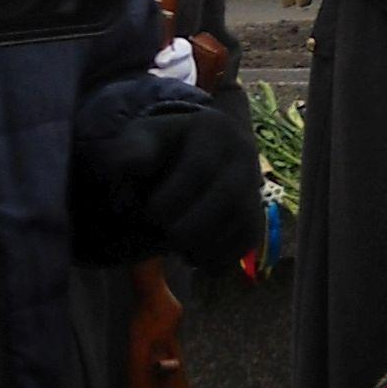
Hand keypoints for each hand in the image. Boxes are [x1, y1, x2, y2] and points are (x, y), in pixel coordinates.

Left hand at [89, 92, 260, 268]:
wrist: (191, 155)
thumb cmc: (161, 149)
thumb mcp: (142, 139)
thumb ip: (132, 149)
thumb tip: (130, 163)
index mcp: (213, 129)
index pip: (202, 166)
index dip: (175, 197)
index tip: (151, 213)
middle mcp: (242, 154)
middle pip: (230, 195)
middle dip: (195, 226)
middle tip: (168, 236)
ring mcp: (253, 186)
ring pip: (244, 222)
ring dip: (207, 245)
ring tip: (179, 248)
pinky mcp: (256, 215)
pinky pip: (247, 242)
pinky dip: (220, 258)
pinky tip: (193, 256)